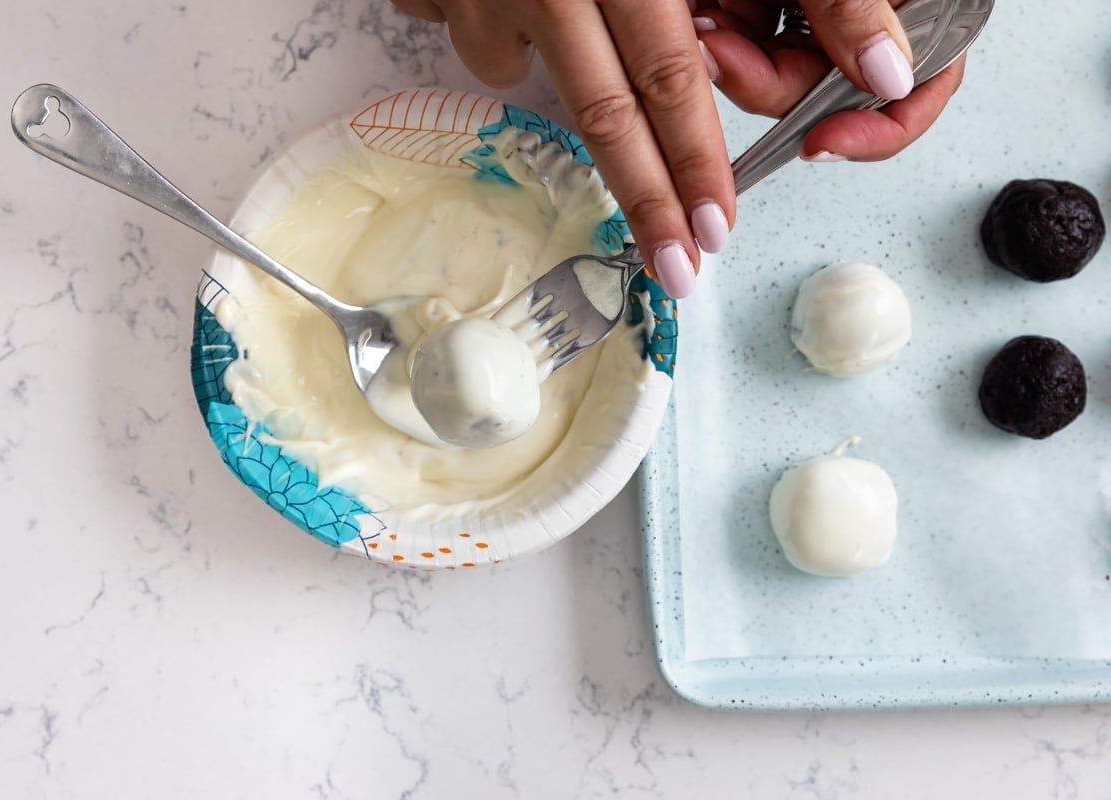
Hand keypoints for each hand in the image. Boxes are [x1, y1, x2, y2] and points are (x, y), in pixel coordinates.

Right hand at [391, 0, 734, 298]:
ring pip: (521, 69)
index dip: (694, 159)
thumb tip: (880, 63)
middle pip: (603, 111)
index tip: (715, 225)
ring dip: (544, 65)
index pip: (669, 75)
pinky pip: (483, 37)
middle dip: (644, 196)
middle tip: (673, 265)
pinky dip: (502, 31)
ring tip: (547, 18)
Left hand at [696, 0, 964, 161]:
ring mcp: (817, 13)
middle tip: (727, 56)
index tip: (821, 143)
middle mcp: (867, 12)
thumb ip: (857, 8)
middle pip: (839, 91)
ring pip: (786, 79)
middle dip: (776, 88)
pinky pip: (751, 50)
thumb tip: (889, 76)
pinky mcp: (768, 8)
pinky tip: (708, 23)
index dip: (882, 127)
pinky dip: (725, 46)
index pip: (931, 78)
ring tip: (709, 28)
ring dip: (740, 66)